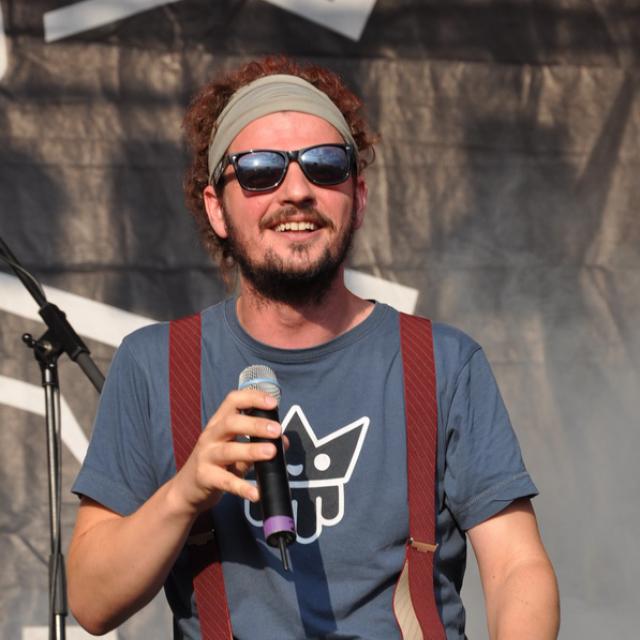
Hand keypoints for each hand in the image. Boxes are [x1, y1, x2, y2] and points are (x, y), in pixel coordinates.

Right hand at [169, 389, 283, 514]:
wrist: (187, 489)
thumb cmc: (216, 463)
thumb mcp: (236, 449)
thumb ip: (257, 443)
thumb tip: (284, 441)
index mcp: (219, 423)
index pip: (233, 401)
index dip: (253, 398)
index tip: (273, 402)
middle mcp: (210, 435)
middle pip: (231, 423)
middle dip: (255, 424)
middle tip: (277, 430)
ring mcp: (205, 456)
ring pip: (228, 451)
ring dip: (251, 450)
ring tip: (272, 452)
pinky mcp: (205, 478)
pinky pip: (225, 482)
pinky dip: (242, 487)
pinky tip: (256, 493)